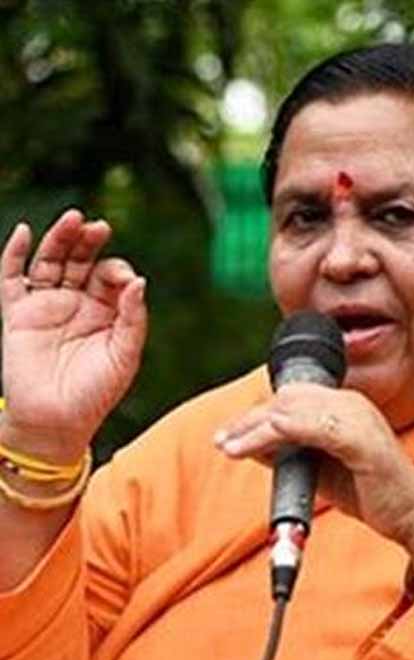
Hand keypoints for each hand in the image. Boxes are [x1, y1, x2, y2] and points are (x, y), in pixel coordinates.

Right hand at [0, 209, 147, 458]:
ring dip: (60, 238)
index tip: (123, 280)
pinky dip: (15, 254)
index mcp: (106, 313)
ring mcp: (46, 306)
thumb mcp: (124, 357)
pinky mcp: (18, 314)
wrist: (56, 422)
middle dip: (90, 243)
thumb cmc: (96, 393)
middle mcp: (77, 304)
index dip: (117, 271)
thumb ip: (133, 319)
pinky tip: (26, 233)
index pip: (111, 277)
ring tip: (73, 219)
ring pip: (50, 261)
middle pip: (81, 260)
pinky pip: (12, 278)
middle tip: (99, 228)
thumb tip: (139, 281)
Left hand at [214, 383, 413, 586]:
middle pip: (287, 400)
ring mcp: (360, 419)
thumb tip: (251, 444)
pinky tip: (262, 442)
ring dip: (256, 428)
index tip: (229, 434)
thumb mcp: (322, 467)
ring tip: (230, 446)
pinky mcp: (364, 441)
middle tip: (223, 440)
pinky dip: (284, 432)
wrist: (413, 515)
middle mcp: (352, 404)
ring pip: (294, 411)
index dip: (255, 413)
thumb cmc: (370, 490)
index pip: (290, 397)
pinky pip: (317, 427)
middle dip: (249, 420)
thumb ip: (292, 451)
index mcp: (345, 405)